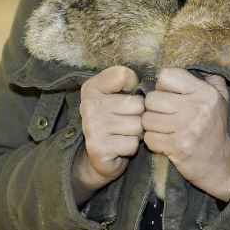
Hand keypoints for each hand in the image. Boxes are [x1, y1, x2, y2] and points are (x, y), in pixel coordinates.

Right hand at [72, 65, 143, 203]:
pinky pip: (132, 144)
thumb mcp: (116, 94)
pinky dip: (131, 147)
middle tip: (128, 120)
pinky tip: (120, 146)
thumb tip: (140, 82)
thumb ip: (127, 80)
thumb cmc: (115, 118)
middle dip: (140, 115)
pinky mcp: (99, 148)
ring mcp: (92, 128)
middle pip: (137, 104)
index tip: (126, 95)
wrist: (100, 154)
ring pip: (137, 125)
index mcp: (92, 87)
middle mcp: (88, 105)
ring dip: (137, 132)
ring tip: (125, 133)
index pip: (123, 75)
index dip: (133, 86)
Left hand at [142, 68, 229, 201]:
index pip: (166, 75)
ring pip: (147, 119)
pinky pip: (149, 138)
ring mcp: (187, 129)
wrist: (220, 162)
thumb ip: (208, 75)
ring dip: (151, 125)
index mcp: (204, 92)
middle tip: (162, 114)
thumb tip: (193, 57)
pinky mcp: (178, 148)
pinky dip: (153, 141)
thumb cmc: (214, 125)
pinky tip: (164, 141)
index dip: (162, 86)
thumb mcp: (220, 96)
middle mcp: (197, 108)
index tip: (168, 95)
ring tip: (163, 128)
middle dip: (153, 108)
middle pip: (152, 99)